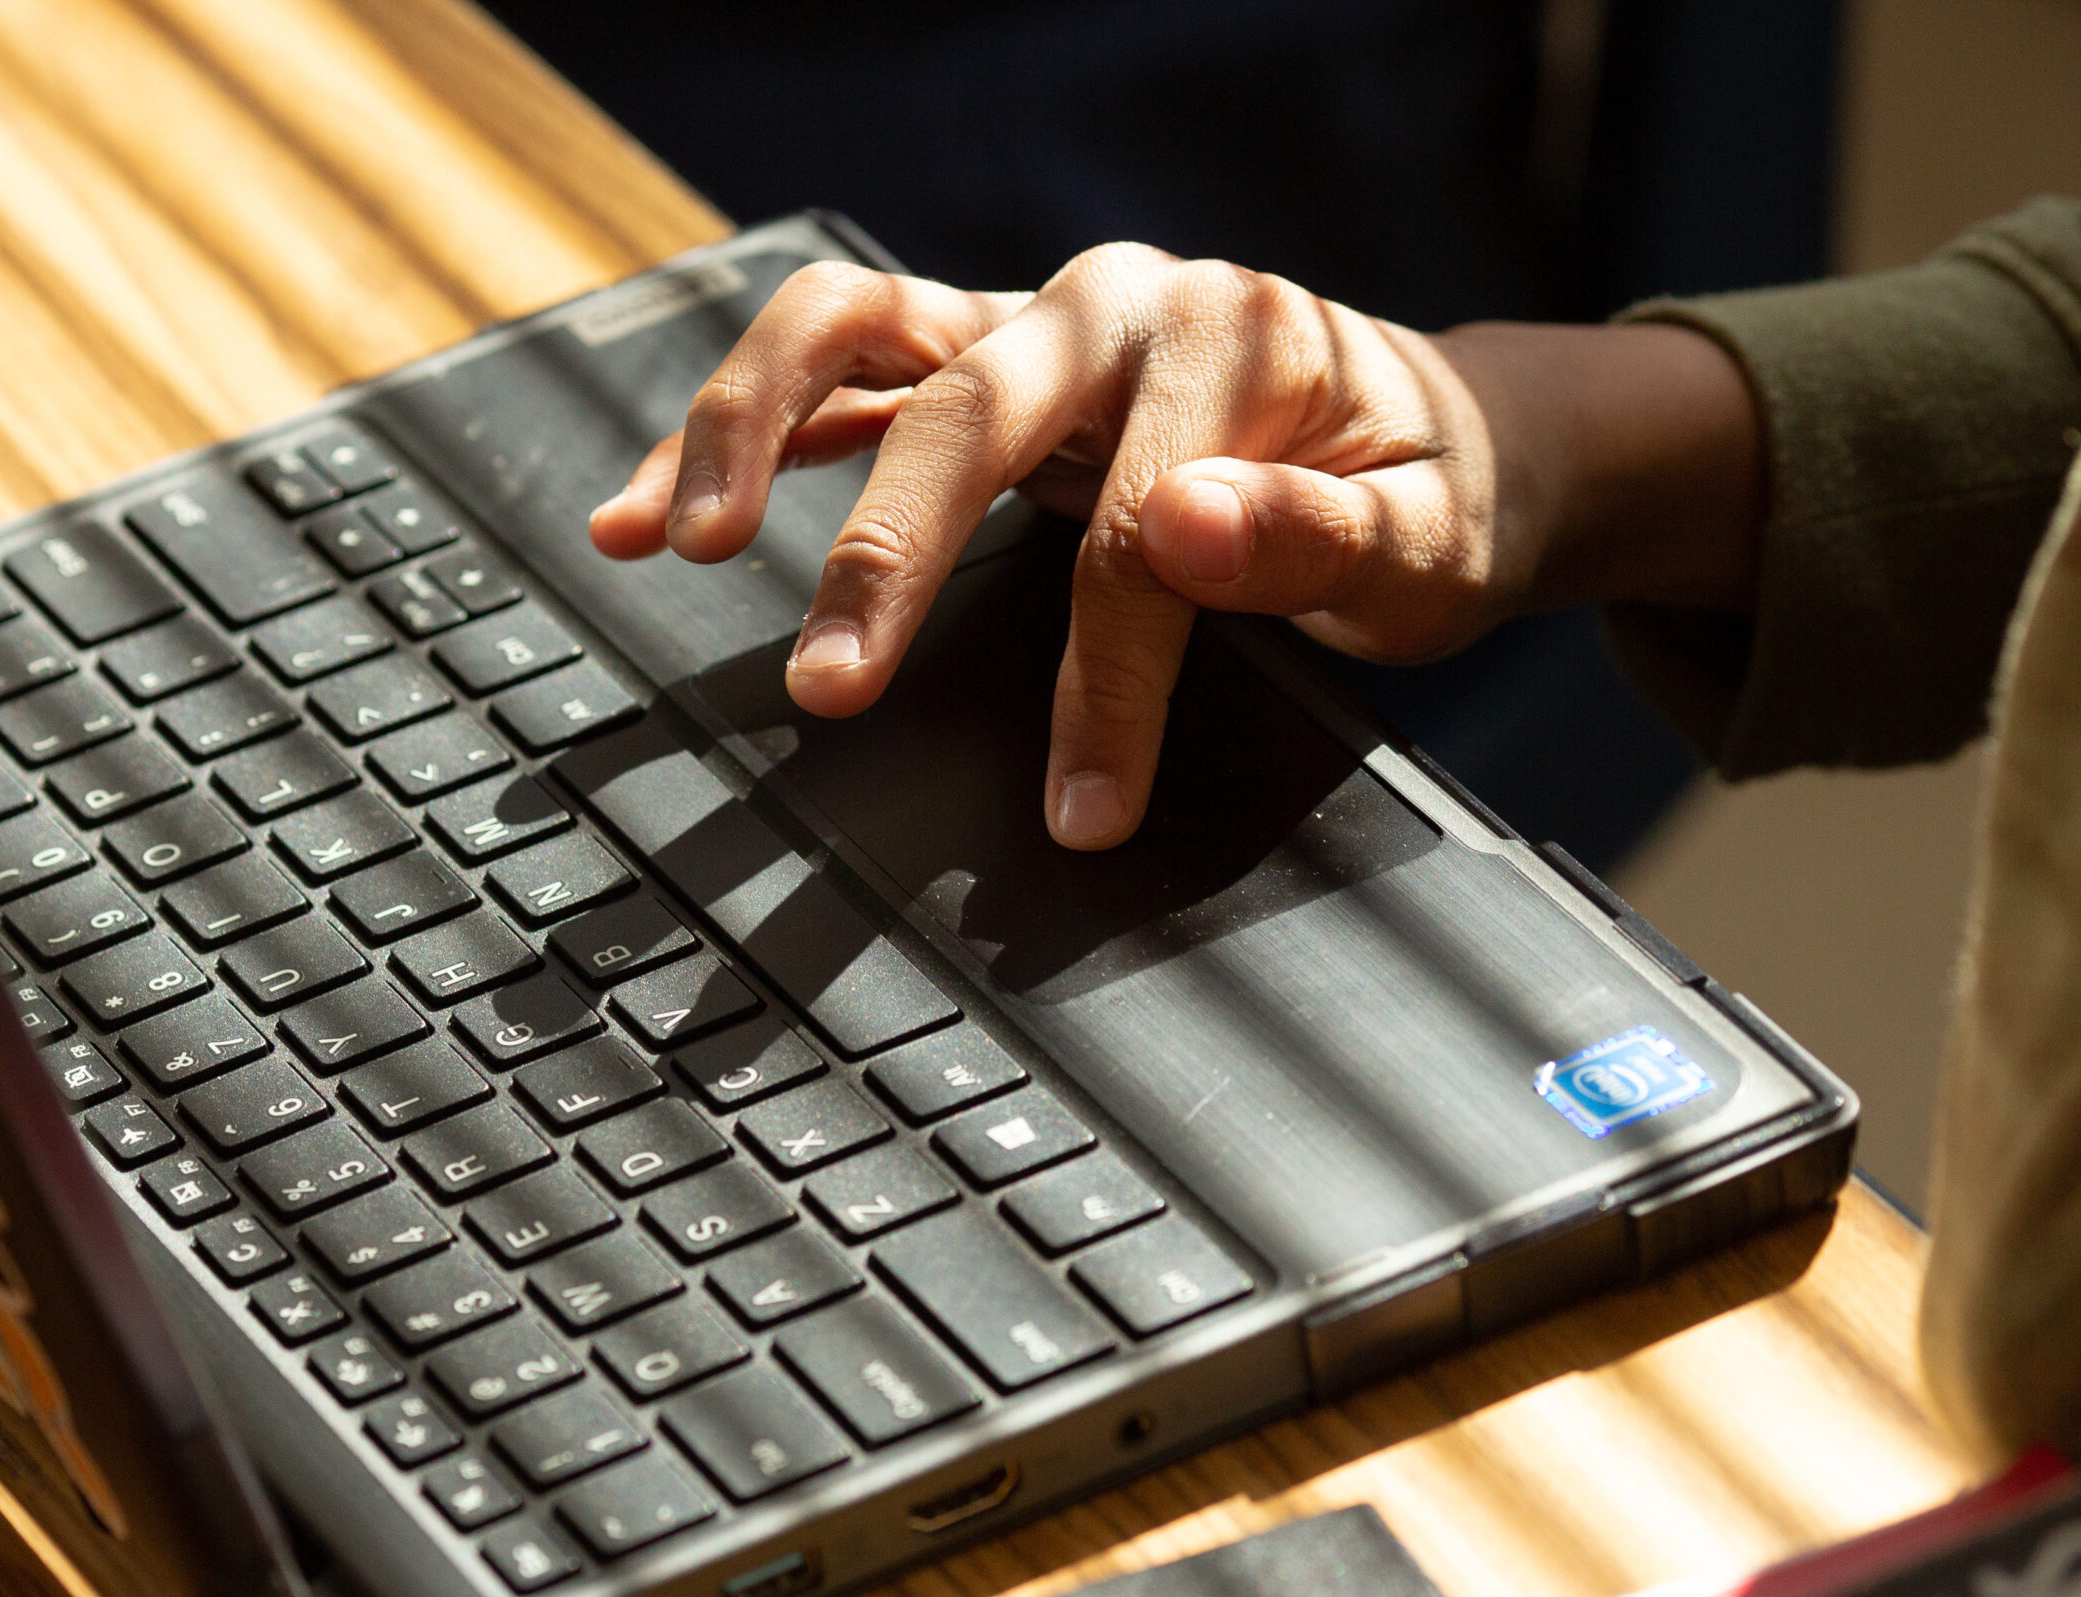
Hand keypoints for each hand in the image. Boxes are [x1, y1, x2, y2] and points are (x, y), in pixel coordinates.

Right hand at [590, 246, 1761, 847]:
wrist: (1433, 432)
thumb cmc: (1429, 496)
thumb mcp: (1430, 538)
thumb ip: (1324, 537)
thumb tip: (1188, 524)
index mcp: (1226, 338)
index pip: (1133, 524)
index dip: (1107, 677)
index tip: (1086, 805)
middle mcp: (1106, 307)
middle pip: (960, 411)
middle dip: (884, 555)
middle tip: (829, 688)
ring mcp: (1030, 325)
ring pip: (853, 329)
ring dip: (750, 424)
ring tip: (674, 537)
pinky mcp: (980, 362)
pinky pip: (835, 373)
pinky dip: (739, 432)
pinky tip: (648, 511)